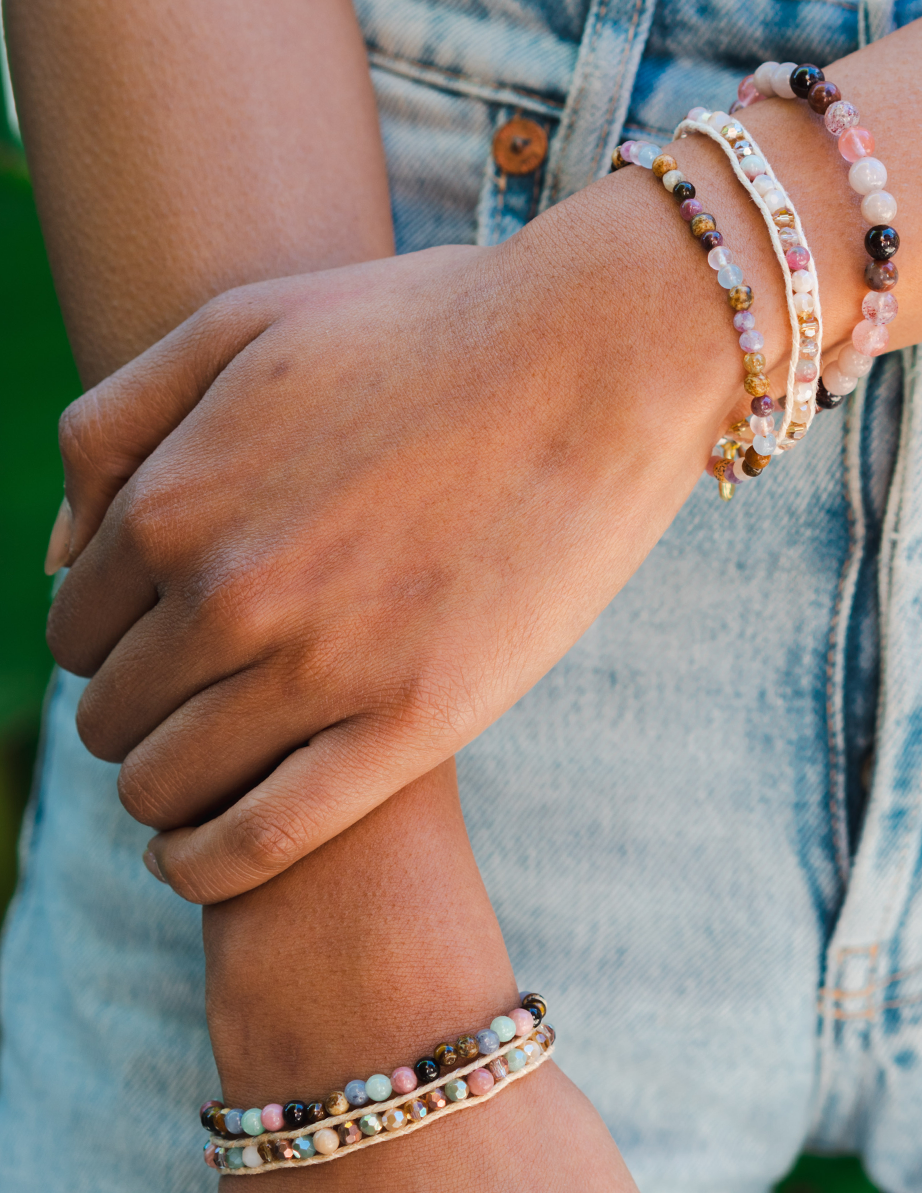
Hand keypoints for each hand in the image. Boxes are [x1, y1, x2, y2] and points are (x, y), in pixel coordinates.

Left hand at [46, 141, 776, 901]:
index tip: (175, 642)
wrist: (597, 359)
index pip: (76, 627)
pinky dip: (207, 865)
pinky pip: (257, 844)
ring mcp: (320, 666)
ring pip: (166, 785)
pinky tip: (202, 857)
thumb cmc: (430, 331)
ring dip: (170, 788)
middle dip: (144, 711)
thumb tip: (53, 555)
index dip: (117, 640)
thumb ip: (114, 430)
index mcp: (172, 503)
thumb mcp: (239, 327)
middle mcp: (225, 594)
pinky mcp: (412, 723)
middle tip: (213, 698)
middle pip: (114, 713)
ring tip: (221, 767)